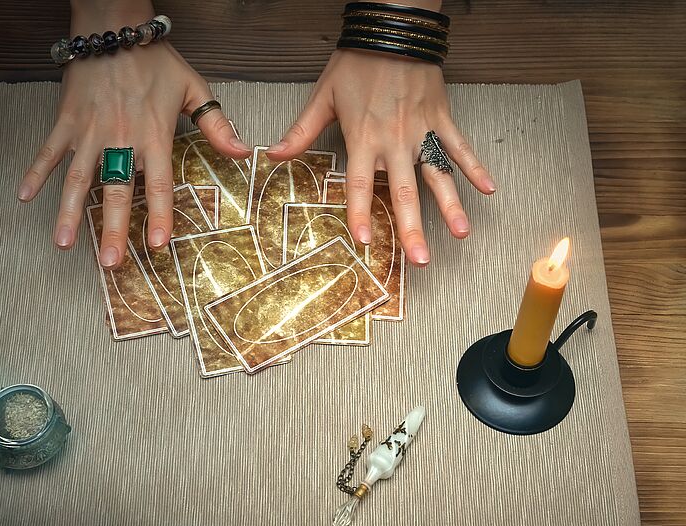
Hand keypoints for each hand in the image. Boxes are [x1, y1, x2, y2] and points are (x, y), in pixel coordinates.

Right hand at [17, 1, 249, 267]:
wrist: (113, 26)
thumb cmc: (153, 59)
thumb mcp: (192, 87)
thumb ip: (216, 123)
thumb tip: (242, 152)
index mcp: (153, 136)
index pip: (159, 184)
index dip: (160, 215)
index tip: (158, 244)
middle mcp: (121, 140)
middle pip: (117, 192)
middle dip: (114, 230)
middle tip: (111, 262)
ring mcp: (90, 133)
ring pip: (79, 180)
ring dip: (70, 213)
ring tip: (64, 244)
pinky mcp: (66, 122)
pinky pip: (49, 152)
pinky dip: (35, 172)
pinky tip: (25, 197)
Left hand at [267, 48, 494, 266]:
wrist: (392, 28)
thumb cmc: (356, 62)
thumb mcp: (322, 96)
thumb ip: (302, 132)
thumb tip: (275, 156)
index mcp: (363, 139)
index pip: (359, 186)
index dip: (360, 215)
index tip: (366, 242)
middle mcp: (394, 141)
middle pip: (404, 192)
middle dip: (413, 229)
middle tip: (420, 259)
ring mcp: (422, 131)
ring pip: (438, 175)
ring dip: (451, 205)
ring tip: (461, 233)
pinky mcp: (441, 118)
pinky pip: (461, 146)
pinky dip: (476, 166)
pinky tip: (489, 189)